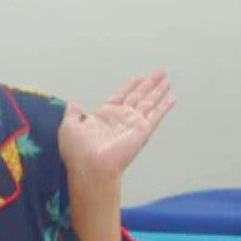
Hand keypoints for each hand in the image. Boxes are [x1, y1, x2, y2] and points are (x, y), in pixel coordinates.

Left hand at [58, 72, 175, 191]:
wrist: (90, 166)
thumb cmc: (78, 151)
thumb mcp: (69, 126)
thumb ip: (73, 113)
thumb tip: (73, 104)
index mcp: (104, 116)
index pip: (121, 96)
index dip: (130, 86)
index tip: (139, 78)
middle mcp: (120, 119)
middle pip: (138, 96)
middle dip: (149, 84)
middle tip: (160, 74)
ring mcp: (132, 124)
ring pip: (149, 102)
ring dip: (158, 90)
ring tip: (167, 80)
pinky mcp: (142, 131)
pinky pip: (156, 115)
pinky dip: (164, 106)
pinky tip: (171, 98)